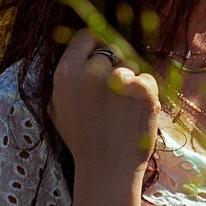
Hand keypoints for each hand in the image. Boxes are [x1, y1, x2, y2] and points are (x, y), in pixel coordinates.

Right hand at [48, 30, 159, 177]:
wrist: (106, 169)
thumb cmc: (83, 138)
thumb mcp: (58, 106)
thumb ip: (67, 76)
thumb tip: (80, 48)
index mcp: (66, 73)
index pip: (86, 36)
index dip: (96, 46)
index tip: (103, 60)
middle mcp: (90, 72)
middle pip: (112, 48)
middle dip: (115, 67)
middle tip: (113, 97)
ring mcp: (117, 79)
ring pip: (131, 64)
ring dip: (131, 82)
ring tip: (121, 112)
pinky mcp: (142, 89)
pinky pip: (147, 78)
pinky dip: (146, 94)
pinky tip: (134, 115)